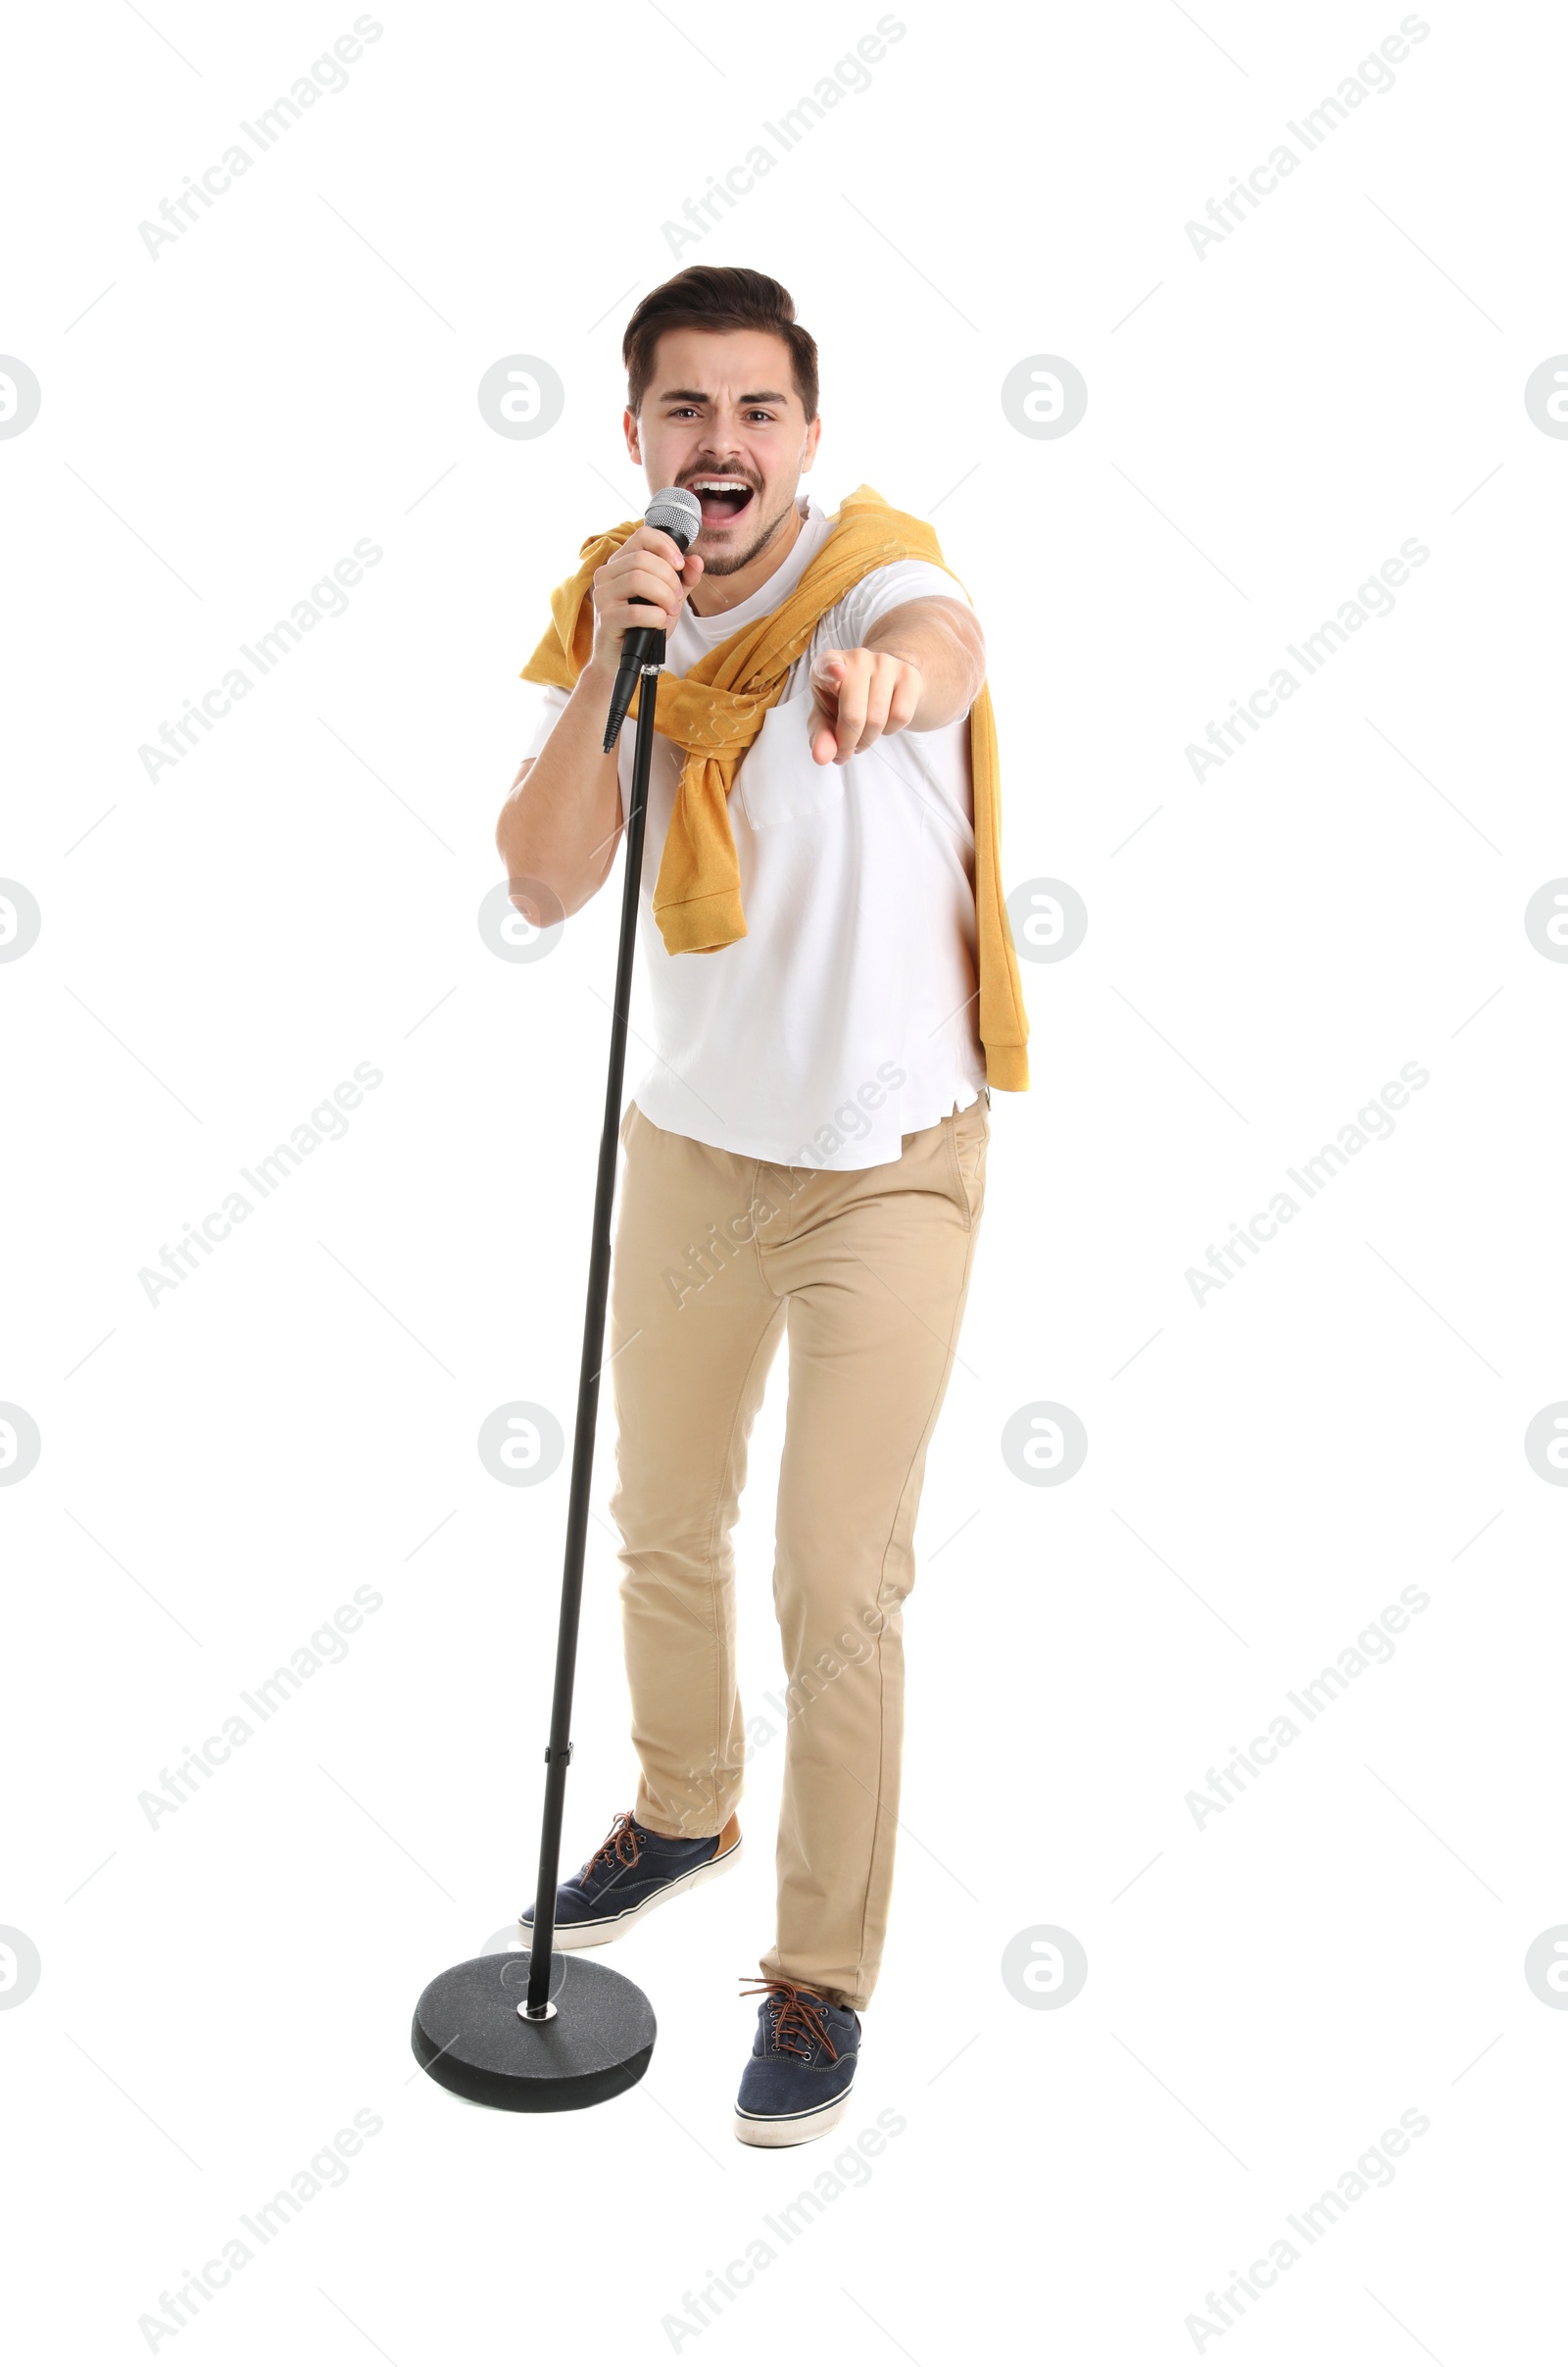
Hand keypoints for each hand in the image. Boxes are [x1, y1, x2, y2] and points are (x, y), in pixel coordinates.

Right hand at [589, 525, 704, 677]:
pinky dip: (656, 617)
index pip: (642, 535)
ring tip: (670, 610)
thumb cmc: (642, 625)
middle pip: (643, 559)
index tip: (680, 565)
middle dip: (670, 578)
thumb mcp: (667, 598)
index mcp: (620, 562)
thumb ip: (683, 580)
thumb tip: (697, 561)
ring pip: (638, 579)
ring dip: (664, 596)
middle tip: (678, 597)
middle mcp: (607, 574)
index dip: (666, 546)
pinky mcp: (606, 619)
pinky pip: (636, 612)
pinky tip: (660, 622)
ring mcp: (603, 596)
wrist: (621, 657)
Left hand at [806, 646, 922, 765]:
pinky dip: (891, 730)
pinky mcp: (909, 674)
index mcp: (826, 664)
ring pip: (878, 720)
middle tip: (847, 749)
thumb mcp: (825, 718)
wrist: (882, 683)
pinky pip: (901, 716)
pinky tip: (884, 722)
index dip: (831, 670)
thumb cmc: (844, 701)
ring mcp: (885, 663)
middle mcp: (857, 658)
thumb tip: (822, 757)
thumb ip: (820, 736)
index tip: (836, 673)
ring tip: (863, 734)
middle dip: (849, 743)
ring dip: (869, 739)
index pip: (828, 664)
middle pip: (854, 715)